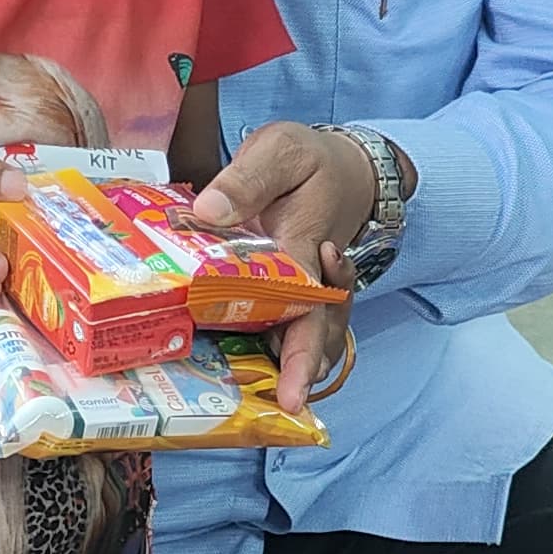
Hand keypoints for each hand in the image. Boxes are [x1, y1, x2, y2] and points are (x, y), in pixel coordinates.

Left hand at [193, 123, 376, 412]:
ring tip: (274, 385)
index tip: (293, 396)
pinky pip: (286, 326)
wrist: (344, 166)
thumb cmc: (311, 160)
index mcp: (307, 247)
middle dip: (300, 372)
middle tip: (287, 403)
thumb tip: (208, 212)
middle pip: (312, 336)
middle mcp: (310, 276)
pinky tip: (250, 364)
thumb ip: (247, 179)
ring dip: (288, 361)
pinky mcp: (292, 290)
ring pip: (304, 336)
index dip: (301, 356)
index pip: (309, 308)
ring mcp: (305, 287)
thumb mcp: (281, 151)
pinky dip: (273, 347)